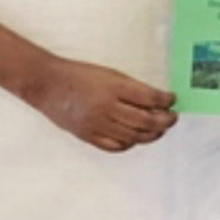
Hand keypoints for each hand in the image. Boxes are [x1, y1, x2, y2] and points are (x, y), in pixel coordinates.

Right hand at [26, 56, 174, 151]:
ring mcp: (96, 124)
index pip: (150, 98)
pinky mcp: (87, 136)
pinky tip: (136, 137)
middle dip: (165, 121)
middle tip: (172, 118)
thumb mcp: (109, 74)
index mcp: (113, 88)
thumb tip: (158, 101)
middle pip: (146, 121)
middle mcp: (106, 108)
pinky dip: (130, 143)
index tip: (172, 99)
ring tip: (159, 129)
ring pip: (134, 136)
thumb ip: (133, 89)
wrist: (46, 84)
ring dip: (152, 134)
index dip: (166, 101)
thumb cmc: (79, 75)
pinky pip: (115, 146)